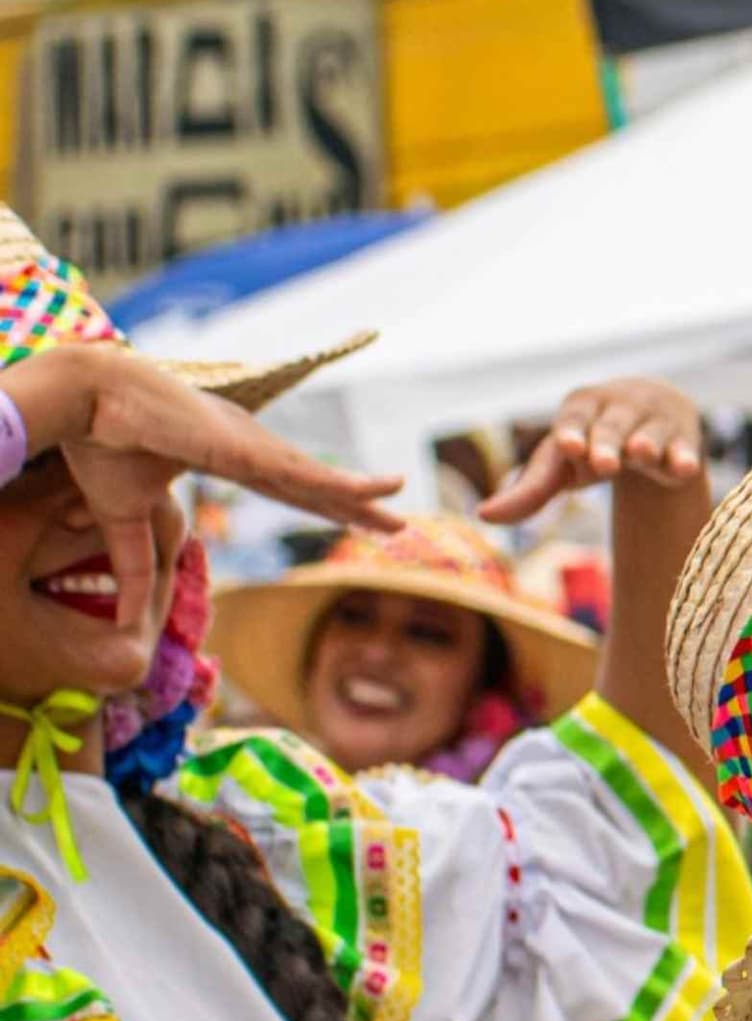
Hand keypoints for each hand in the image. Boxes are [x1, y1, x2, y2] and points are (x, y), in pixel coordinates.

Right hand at [37, 351, 404, 625]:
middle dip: (354, 505)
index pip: (285, 488)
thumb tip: (127, 619)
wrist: (82, 401)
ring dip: (360, 495)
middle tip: (396, 523)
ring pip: (316, 477)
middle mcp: (246, 445)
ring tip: (399, 508)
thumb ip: (137, 565)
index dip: (321, 504)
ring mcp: (249, 443)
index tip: (354, 516)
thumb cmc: (99, 446)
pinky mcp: (244, 446)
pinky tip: (373, 491)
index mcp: (224, 454)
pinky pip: (300, 471)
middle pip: (312, 484)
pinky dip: (337, 483)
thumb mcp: (123, 518)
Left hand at [477, 377, 703, 522]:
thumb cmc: (593, 445)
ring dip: (646, 443)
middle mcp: (618, 407)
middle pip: (611, 427)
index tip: (569, 447)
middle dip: (607, 443)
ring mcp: (654, 420)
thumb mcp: (560, 465)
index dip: (572, 432)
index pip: (573, 420)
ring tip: (642, 453)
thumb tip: (483, 516)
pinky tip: (685, 468)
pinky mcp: (685, 437)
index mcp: (579, 408)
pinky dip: (684, 456)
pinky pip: (685, 447)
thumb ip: (528, 491)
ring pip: (650, 432)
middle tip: (604, 463)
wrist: (650, 418)